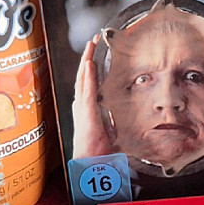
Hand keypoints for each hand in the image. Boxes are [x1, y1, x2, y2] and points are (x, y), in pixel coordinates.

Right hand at [72, 37, 113, 157]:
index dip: (90, 67)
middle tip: (93, 40)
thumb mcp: (109, 134)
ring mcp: (82, 107)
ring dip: (87, 59)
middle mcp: (81, 105)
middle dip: (88, 56)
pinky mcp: (86, 112)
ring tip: (91, 44)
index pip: (88, 83)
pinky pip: (87, 90)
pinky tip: (89, 63)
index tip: (94, 53)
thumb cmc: (98, 152)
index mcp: (86, 109)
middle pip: (83, 75)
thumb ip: (113, 126)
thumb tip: (122, 124)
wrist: (89, 164)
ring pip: (83, 78)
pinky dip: (87, 75)